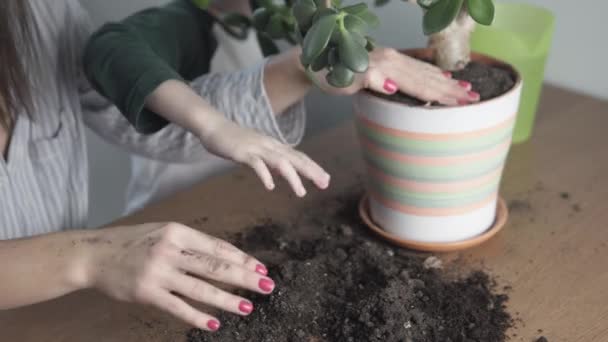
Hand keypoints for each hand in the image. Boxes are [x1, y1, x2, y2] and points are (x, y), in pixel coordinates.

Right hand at [85, 222, 273, 331]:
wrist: (94, 255)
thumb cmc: (133, 242)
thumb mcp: (163, 232)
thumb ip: (190, 244)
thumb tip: (225, 257)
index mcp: (178, 232)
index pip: (218, 247)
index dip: (242, 259)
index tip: (261, 268)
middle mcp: (171, 250)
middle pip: (215, 266)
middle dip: (245, 277)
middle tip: (267, 286)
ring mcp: (159, 272)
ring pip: (201, 288)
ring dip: (227, 299)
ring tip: (248, 307)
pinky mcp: (147, 292)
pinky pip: (177, 307)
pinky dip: (197, 316)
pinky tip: (214, 323)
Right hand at [200, 118, 330, 196]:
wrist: (214, 127)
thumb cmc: (235, 141)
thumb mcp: (258, 152)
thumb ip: (271, 161)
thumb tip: (284, 173)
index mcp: (274, 146)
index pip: (298, 156)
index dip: (313, 167)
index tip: (326, 179)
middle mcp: (270, 145)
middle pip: (295, 158)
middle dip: (311, 171)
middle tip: (325, 184)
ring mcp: (257, 148)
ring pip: (280, 162)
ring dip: (292, 177)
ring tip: (301, 193)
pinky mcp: (243, 152)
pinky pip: (256, 164)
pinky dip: (265, 174)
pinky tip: (270, 186)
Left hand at [319, 47, 478, 105]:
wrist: (312, 59)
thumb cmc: (327, 73)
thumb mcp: (343, 79)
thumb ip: (369, 79)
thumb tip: (393, 86)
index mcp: (385, 66)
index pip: (420, 83)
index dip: (442, 93)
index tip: (464, 101)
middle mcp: (392, 60)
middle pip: (428, 77)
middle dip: (452, 89)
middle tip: (475, 98)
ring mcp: (391, 59)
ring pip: (425, 71)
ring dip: (447, 81)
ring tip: (467, 88)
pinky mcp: (388, 61)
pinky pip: (416, 67)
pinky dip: (433, 72)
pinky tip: (444, 75)